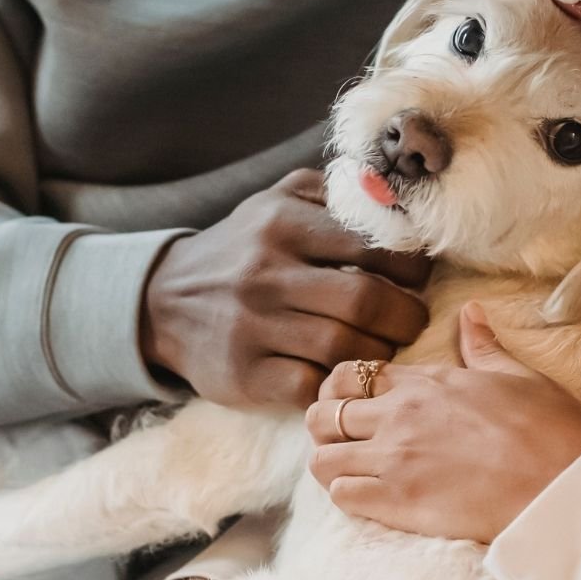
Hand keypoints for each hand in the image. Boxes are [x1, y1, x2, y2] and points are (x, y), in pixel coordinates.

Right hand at [140, 169, 429, 409]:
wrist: (164, 301)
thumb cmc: (243, 248)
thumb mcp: (278, 201)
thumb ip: (336, 194)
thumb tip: (396, 197)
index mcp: (281, 224)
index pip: (372, 244)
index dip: (411, 264)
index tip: (417, 275)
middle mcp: (266, 274)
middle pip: (366, 301)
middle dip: (407, 315)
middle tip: (413, 317)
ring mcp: (253, 328)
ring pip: (345, 347)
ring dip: (382, 351)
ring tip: (387, 343)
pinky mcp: (246, 375)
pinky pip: (313, 385)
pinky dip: (340, 382)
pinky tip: (347, 370)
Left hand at [307, 305, 580, 542]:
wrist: (565, 489)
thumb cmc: (552, 431)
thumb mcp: (517, 376)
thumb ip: (482, 346)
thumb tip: (470, 310)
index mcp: (426, 383)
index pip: (351, 374)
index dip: (341, 389)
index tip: (351, 403)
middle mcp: (400, 416)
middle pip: (323, 414)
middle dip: (324, 425)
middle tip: (343, 439)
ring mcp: (395, 461)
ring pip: (322, 458)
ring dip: (330, 463)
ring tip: (352, 470)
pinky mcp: (398, 504)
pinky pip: (341, 497)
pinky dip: (346, 497)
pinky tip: (369, 497)